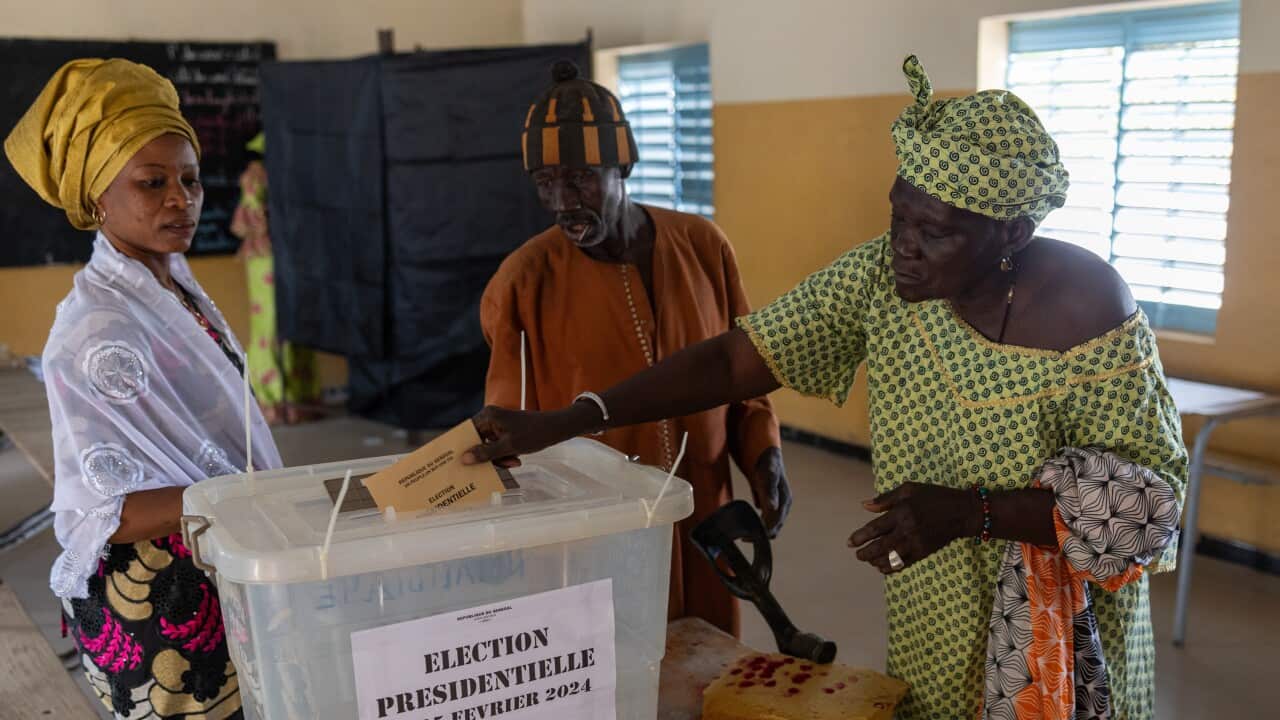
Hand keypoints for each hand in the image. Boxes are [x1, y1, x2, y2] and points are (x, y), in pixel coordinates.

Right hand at [462, 404, 589, 467]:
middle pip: (477, 441)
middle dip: (486, 456)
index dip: (462, 447)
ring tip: (512, 462)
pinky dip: (504, 455)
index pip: (467, 432)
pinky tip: (515, 460)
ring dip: (498, 458)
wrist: (557, 428)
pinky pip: (497, 446)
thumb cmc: (534, 433)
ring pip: (488, 447)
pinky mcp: (506, 432)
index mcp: (488, 416)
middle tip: (493, 467)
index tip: (456, 462)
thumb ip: (486, 453)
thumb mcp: (509, 446)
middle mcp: (490, 418)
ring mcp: (498, 425)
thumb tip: (465, 459)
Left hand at [749, 447, 790, 538]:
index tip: (749, 538)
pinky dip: (758, 524)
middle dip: (761, 535)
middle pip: (774, 527)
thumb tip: (773, 508)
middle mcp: (783, 504)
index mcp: (785, 500)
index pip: (775, 523)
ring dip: (759, 531)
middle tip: (744, 539)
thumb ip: (769, 492)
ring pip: (771, 524)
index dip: (763, 532)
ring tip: (744, 536)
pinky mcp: (770, 501)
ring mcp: (778, 503)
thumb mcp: (767, 476)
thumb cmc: (767, 464)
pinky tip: (747, 526)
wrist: (766, 453)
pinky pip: (766, 518)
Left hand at [847, 482, 979, 573]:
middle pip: (880, 547)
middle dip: (865, 553)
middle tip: (857, 555)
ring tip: (868, 560)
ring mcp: (916, 543)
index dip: (860, 537)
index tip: (849, 543)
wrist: (962, 512)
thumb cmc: (934, 496)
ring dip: (876, 562)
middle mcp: (907, 530)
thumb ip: (885, 499)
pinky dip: (891, 568)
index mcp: (901, 512)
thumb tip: (864, 505)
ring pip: (890, 558)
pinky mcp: (924, 552)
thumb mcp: (909, 490)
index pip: (875, 528)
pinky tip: (883, 567)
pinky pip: (904, 564)